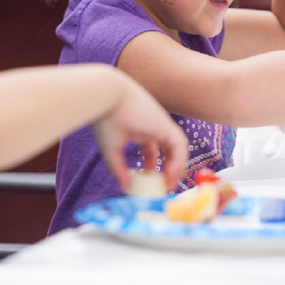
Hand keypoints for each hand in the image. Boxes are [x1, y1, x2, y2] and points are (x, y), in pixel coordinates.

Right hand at [92, 71, 187, 192]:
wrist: (106, 97)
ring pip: (177, 147)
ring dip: (176, 166)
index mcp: (139, 129)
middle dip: (168, 168)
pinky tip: (170, 175)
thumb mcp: (110, 148)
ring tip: (170, 184)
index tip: (148, 179)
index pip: (152, 148)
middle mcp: (153, 126)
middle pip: (168, 149)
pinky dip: (179, 161)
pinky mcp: (165, 124)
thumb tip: (124, 186)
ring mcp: (161, 124)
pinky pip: (179, 145)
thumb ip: (117, 168)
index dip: (152, 165)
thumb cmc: (105, 118)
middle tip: (165, 185)